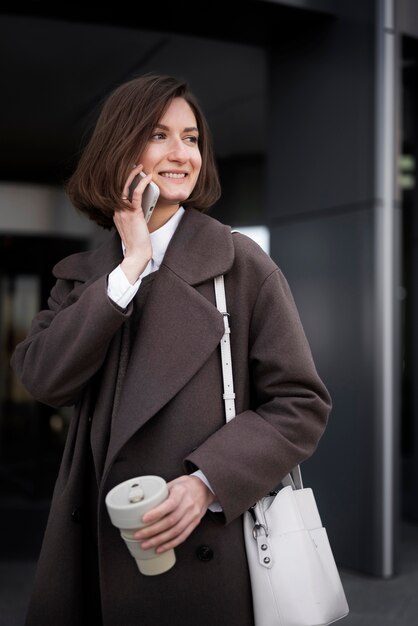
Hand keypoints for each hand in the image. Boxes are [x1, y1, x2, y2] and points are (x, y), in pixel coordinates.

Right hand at [113, 164, 152, 283]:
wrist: (137, 255)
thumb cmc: (138, 242)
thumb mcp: (134, 225)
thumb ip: (134, 214)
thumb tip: (142, 204)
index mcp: (116, 212)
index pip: (116, 191)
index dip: (122, 180)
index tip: (129, 171)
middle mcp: (117, 210)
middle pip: (117, 186)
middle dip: (125, 173)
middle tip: (133, 162)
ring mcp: (123, 212)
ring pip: (124, 187)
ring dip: (132, 174)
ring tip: (139, 165)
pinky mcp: (133, 214)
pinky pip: (136, 194)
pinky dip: (142, 184)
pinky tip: (148, 177)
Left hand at [134, 475, 215, 552]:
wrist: (204, 488)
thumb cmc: (186, 485)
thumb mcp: (173, 483)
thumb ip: (161, 493)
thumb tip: (143, 503)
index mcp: (181, 492)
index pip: (170, 504)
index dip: (157, 513)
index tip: (144, 519)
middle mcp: (188, 504)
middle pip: (170, 521)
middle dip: (153, 531)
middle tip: (139, 535)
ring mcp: (192, 515)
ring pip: (175, 532)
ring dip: (159, 540)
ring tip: (146, 544)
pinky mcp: (194, 523)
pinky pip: (182, 537)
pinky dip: (170, 544)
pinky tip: (160, 548)